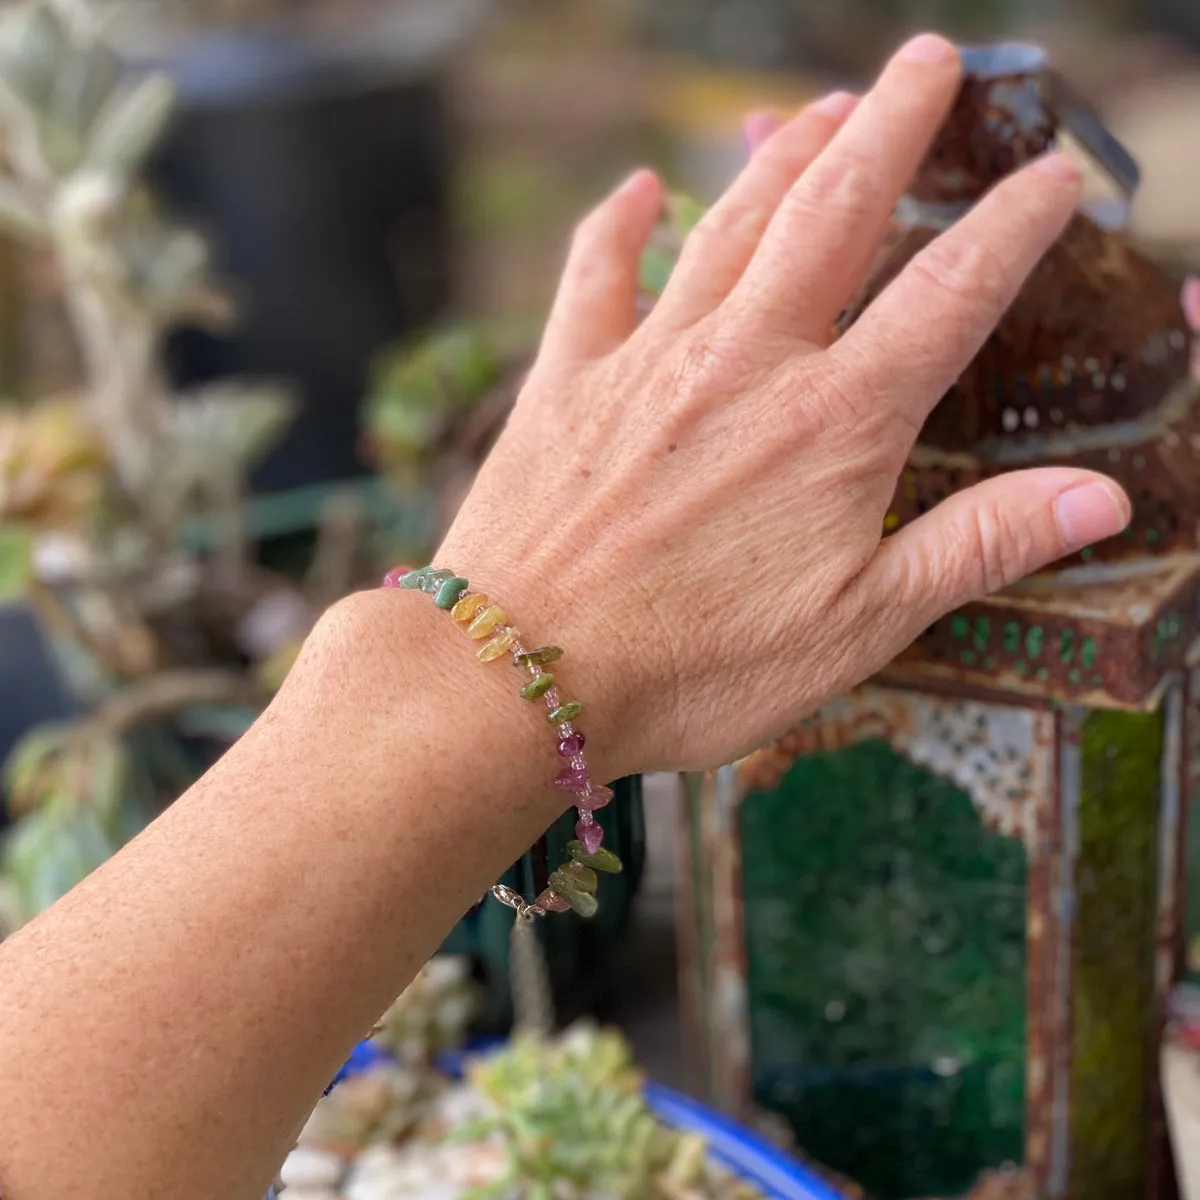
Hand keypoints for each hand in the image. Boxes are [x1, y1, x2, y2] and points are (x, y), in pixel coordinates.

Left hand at [437, 33, 1130, 776]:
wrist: (519, 676)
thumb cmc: (693, 669)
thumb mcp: (857, 630)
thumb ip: (974, 550)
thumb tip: (1098, 501)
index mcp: (831, 426)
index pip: (949, 295)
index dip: (1011, 227)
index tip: (1051, 175)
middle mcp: (744, 366)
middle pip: (835, 212)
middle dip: (891, 126)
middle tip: (928, 62)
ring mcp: (647, 363)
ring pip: (728, 224)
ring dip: (783, 155)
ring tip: (826, 105)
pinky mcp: (565, 382)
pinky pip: (593, 276)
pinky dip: (616, 225)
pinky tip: (636, 189)